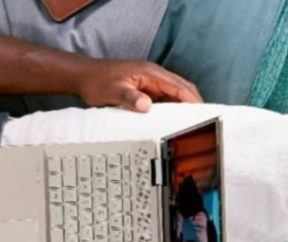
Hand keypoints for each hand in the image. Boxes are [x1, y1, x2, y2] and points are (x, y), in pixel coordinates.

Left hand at [79, 60, 202, 111]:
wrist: (84, 76)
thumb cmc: (97, 81)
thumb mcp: (112, 91)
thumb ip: (130, 98)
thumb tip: (147, 105)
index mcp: (150, 73)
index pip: (178, 86)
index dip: (192, 99)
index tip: (203, 112)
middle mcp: (154, 75)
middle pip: (182, 87)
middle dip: (194, 102)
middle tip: (204, 120)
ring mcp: (150, 82)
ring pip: (175, 93)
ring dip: (184, 106)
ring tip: (193, 122)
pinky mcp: (146, 88)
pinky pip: (165, 98)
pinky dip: (173, 107)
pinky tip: (174, 120)